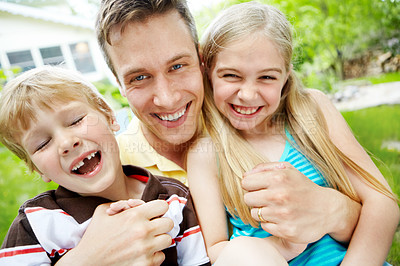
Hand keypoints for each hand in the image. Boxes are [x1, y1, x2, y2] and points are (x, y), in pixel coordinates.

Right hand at [57, 200, 173, 265]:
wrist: (86, 263)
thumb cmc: (94, 237)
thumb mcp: (103, 212)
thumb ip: (122, 203)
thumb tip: (137, 204)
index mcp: (134, 216)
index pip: (163, 205)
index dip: (159, 208)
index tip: (154, 213)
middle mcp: (142, 231)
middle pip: (169, 223)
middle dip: (160, 224)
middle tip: (152, 227)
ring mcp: (145, 249)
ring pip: (167, 240)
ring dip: (158, 240)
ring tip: (146, 241)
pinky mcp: (145, 265)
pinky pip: (160, 257)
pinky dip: (153, 255)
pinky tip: (142, 253)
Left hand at [242, 162, 358, 243]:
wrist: (328, 209)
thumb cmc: (303, 187)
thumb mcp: (288, 170)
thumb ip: (264, 168)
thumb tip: (245, 175)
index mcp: (278, 178)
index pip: (246, 182)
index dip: (251, 185)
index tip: (260, 187)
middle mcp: (279, 195)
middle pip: (247, 199)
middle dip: (255, 198)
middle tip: (268, 199)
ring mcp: (282, 214)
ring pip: (254, 214)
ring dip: (263, 212)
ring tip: (277, 208)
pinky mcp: (286, 230)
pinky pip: (264, 226)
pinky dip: (271, 223)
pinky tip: (282, 218)